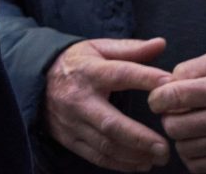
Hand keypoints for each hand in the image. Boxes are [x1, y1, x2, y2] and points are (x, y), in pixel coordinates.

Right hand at [44, 37, 173, 170]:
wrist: (35, 78)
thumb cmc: (76, 63)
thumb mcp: (98, 48)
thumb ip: (130, 49)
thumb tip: (161, 44)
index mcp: (88, 71)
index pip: (120, 74)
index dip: (146, 78)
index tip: (170, 86)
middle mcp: (78, 98)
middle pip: (110, 123)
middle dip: (140, 138)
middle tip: (165, 148)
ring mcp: (71, 121)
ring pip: (105, 144)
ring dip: (133, 155)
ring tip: (157, 158)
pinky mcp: (68, 137)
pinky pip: (95, 155)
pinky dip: (119, 164)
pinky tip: (139, 164)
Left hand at [148, 49, 205, 172]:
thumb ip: (190, 67)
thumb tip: (166, 83)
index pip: (176, 96)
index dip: (157, 97)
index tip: (158, 97)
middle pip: (174, 126)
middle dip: (167, 117)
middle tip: (174, 111)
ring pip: (183, 147)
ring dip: (179, 136)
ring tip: (188, 124)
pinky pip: (197, 165)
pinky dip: (190, 154)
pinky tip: (195, 140)